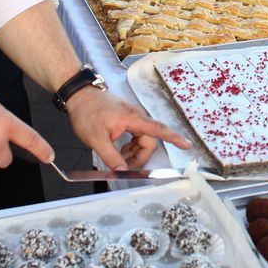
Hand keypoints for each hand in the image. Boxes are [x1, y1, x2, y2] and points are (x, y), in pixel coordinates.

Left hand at [64, 86, 190, 169]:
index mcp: (133, 119)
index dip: (174, 138)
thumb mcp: (96, 139)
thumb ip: (111, 156)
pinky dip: (131, 146)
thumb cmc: (87, 112)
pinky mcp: (127, 119)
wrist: (80, 96)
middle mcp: (137, 117)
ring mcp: (132, 118)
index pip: (158, 129)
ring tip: (118, 159)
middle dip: (140, 157)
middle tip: (124, 167)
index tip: (187, 144)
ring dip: (134, 152)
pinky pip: (136, 136)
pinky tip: (119, 151)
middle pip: (149, 141)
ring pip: (142, 140)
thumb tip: (122, 170)